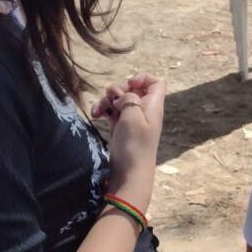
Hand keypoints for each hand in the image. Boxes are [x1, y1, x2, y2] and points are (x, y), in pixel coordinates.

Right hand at [91, 73, 165, 210]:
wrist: (129, 172)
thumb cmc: (134, 145)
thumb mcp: (133, 117)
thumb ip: (130, 99)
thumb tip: (125, 95)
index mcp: (153, 106)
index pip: (156, 82)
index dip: (142, 78)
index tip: (129, 85)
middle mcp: (144, 110)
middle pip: (132, 88)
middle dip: (118, 89)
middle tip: (112, 100)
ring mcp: (132, 118)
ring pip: (118, 99)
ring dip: (106, 100)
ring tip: (99, 111)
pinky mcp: (121, 127)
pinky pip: (112, 111)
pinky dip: (103, 110)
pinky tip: (95, 115)